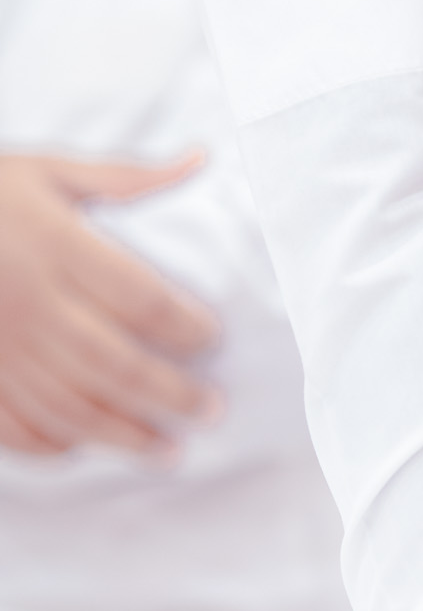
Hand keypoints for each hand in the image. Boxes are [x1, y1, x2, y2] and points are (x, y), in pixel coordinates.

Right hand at [0, 152, 219, 455]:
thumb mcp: (49, 169)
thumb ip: (127, 177)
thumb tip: (198, 160)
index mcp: (55, 246)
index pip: (140, 298)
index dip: (184, 327)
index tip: (213, 340)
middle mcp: (28, 303)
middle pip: (114, 364)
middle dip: (169, 394)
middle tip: (210, 411)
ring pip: (69, 406)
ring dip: (122, 435)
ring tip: (166, 450)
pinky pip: (10, 425)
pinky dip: (48, 445)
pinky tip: (81, 448)